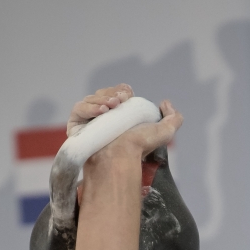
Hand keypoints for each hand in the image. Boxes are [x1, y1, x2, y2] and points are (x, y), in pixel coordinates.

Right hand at [67, 85, 182, 166]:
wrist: (121, 159)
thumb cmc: (140, 149)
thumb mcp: (164, 132)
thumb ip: (173, 118)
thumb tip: (166, 103)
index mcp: (121, 117)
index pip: (117, 93)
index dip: (122, 90)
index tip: (129, 95)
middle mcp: (104, 118)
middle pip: (104, 94)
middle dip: (113, 93)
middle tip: (121, 101)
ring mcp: (89, 122)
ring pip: (91, 99)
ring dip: (102, 99)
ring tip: (112, 107)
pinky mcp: (76, 127)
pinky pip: (78, 110)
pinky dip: (89, 107)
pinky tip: (101, 112)